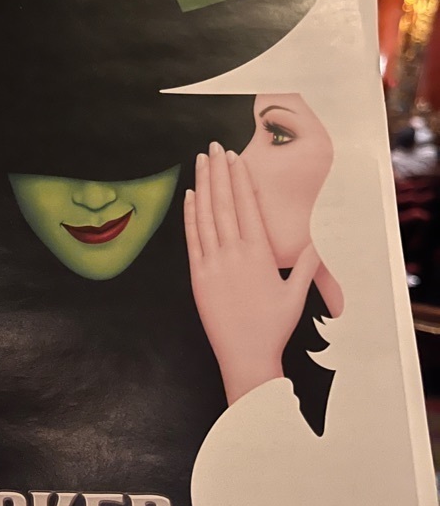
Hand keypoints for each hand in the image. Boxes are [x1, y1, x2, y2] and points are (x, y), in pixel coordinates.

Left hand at [184, 142, 319, 404]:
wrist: (246, 357)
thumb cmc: (273, 327)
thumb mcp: (295, 294)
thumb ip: (304, 265)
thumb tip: (315, 240)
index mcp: (258, 254)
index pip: (246, 207)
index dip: (239, 180)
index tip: (235, 158)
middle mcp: (233, 254)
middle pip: (223, 203)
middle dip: (218, 172)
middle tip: (213, 147)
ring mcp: (212, 264)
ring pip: (205, 216)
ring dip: (203, 186)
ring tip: (201, 163)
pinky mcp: (197, 277)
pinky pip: (192, 239)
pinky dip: (191, 215)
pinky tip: (191, 196)